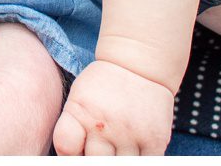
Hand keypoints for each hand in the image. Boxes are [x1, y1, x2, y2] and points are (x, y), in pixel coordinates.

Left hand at [53, 59, 174, 155]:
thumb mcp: (78, 98)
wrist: (139, 64)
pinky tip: (133, 150)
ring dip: (117, 159)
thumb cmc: (104, 86)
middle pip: (93, 162)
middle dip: (95, 158)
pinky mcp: (155, 141)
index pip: (65, 147)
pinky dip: (138, 161)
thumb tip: (72, 158)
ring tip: (117, 146)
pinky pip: (145, 164)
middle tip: (100, 148)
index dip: (69, 154)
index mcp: (80, 112)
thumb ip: (72, 127)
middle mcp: (104, 124)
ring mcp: (130, 134)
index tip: (77, 150)